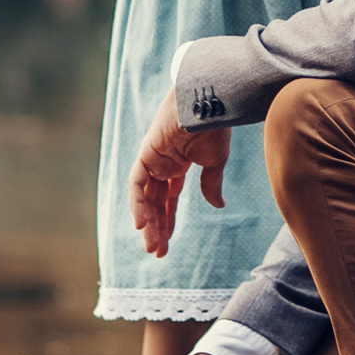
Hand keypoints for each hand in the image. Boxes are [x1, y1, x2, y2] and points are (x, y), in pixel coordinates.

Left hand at [129, 96, 229, 257]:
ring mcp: (153, 159)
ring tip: (152, 246)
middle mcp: (162, 163)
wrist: (211, 102)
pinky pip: (137, 183)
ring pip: (145, 197)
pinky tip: (141, 224)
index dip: (167, 221)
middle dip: (156, 228)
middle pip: (154, 202)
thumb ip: (211, 183)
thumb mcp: (215, 161)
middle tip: (157, 253)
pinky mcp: (147, 154)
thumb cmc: (215, 125)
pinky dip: (138, 203)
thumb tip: (218, 206)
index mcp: (178, 164)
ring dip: (148, 222)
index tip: (167, 244)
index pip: (168, 199)